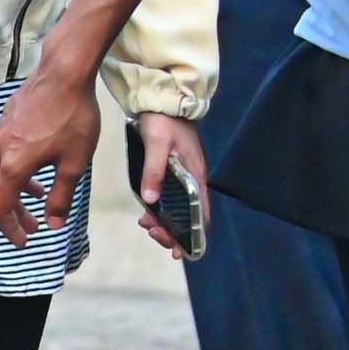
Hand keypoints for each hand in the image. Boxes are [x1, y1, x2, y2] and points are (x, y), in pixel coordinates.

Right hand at [0, 51, 99, 244]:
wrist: (64, 73)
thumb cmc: (73, 118)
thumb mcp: (74, 164)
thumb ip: (61, 197)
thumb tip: (54, 223)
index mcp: (13, 165)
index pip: (1, 208)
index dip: (10, 229)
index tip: (25, 242)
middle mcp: (0, 151)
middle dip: (15, 213)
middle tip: (34, 226)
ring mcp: (1, 134)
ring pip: (2, 171)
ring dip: (19, 189)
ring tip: (41, 195)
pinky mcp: (8, 120)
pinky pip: (6, 153)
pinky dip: (19, 169)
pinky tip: (41, 164)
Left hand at [135, 112, 212, 261]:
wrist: (164, 97)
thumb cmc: (164, 120)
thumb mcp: (157, 145)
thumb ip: (154, 172)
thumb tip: (151, 202)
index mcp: (196, 176)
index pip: (202, 214)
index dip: (194, 236)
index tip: (181, 252)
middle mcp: (194, 179)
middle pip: (190, 215)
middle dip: (174, 231)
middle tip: (154, 235)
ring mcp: (185, 175)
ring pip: (179, 207)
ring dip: (165, 220)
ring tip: (147, 225)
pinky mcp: (174, 170)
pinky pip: (170, 196)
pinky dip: (160, 207)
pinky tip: (147, 212)